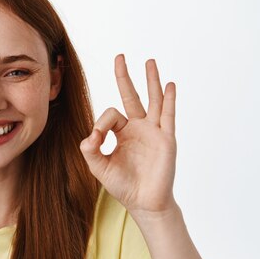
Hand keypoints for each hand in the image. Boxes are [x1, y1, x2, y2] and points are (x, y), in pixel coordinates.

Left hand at [80, 54, 176, 217]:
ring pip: (152, 100)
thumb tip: (90, 134)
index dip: (102, 123)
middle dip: (124, 76)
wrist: (144, 202)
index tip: (98, 139)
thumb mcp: (99, 166)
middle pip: (131, 95)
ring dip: (151, 80)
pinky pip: (168, 115)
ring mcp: (154, 131)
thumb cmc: (123, 185)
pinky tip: (170, 85)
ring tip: (149, 61)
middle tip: (119, 56)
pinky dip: (169, 100)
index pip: (111, 114)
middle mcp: (138, 128)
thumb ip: (90, 150)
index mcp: (122, 133)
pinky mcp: (166, 139)